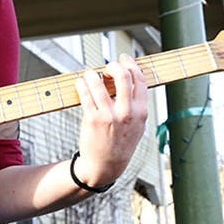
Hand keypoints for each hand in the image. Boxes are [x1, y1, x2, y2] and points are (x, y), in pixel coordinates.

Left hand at [72, 54, 148, 187]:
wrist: (106, 165)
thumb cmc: (121, 142)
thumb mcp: (137, 125)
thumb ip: (136, 104)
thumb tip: (130, 78)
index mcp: (141, 112)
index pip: (140, 79)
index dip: (131, 64)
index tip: (123, 59)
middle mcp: (127, 112)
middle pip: (122, 75)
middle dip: (112, 65)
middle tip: (106, 68)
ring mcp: (109, 116)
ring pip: (98, 83)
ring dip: (91, 74)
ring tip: (89, 75)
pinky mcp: (92, 119)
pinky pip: (85, 94)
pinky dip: (82, 84)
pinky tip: (81, 83)